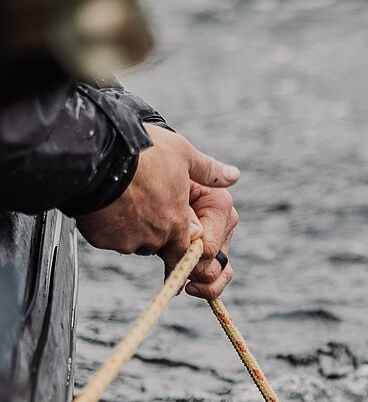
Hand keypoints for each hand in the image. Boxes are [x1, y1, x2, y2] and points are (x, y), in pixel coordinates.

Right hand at [75, 126, 238, 286]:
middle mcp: (155, 237)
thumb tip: (234, 176)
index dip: (179, 244)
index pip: (184, 250)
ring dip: (129, 226)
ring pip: (131, 240)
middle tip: (144, 200)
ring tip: (123, 197)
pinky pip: (106, 236)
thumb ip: (209, 172)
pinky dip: (106, 224)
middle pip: (157, 242)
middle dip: (153, 228)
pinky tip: (104, 203)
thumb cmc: (145, 151)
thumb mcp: (183, 154)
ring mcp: (126, 240)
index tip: (173, 242)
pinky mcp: (102, 239)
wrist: (99, 153)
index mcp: (178, 222)